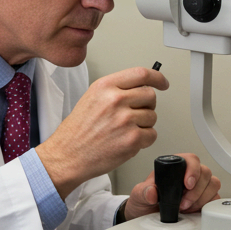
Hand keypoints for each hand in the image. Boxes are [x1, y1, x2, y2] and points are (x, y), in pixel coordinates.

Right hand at [37, 67, 167, 198]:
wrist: (68, 155)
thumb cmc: (77, 131)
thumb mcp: (92, 98)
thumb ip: (115, 90)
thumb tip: (140, 88)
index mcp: (105, 86)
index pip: (141, 74)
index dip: (157, 78)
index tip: (162, 82)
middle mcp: (116, 100)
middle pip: (150, 95)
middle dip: (146, 105)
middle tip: (135, 114)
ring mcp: (125, 120)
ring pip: (153, 116)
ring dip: (144, 124)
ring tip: (125, 130)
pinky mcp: (132, 139)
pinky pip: (152, 135)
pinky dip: (144, 140)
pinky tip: (127, 141)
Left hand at [122, 153, 222, 220]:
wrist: (146, 215)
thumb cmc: (145, 200)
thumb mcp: (138, 196)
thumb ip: (143, 192)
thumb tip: (152, 192)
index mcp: (174, 166)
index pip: (191, 160)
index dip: (193, 170)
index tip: (188, 184)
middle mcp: (188, 174)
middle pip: (205, 172)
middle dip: (196, 190)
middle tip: (183, 202)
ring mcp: (199, 186)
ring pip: (213, 184)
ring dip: (202, 198)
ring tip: (186, 207)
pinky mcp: (204, 199)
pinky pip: (215, 198)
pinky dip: (206, 205)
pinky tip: (193, 210)